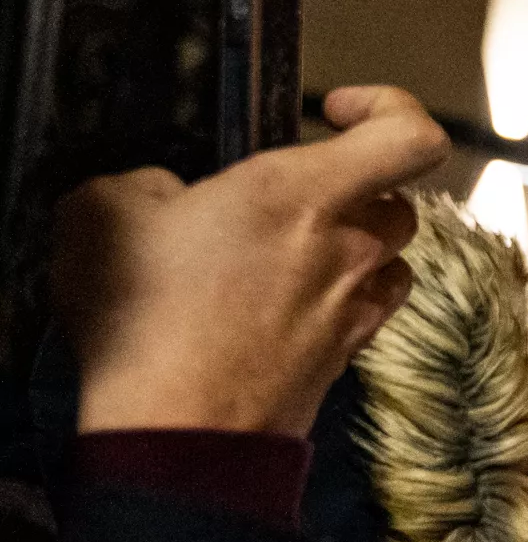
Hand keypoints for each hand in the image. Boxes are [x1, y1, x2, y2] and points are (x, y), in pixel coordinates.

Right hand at [51, 83, 449, 435]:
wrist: (179, 433)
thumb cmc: (146, 325)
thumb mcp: (104, 211)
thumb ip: (146, 183)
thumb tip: (167, 195)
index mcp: (300, 196)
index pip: (409, 137)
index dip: (388, 108)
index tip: (340, 109)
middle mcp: (346, 251)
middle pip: (399, 202)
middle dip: (356, 187)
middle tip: (296, 191)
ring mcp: (353, 309)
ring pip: (388, 259)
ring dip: (351, 246)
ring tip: (285, 248)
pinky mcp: (344, 356)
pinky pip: (363, 311)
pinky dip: (336, 298)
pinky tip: (277, 301)